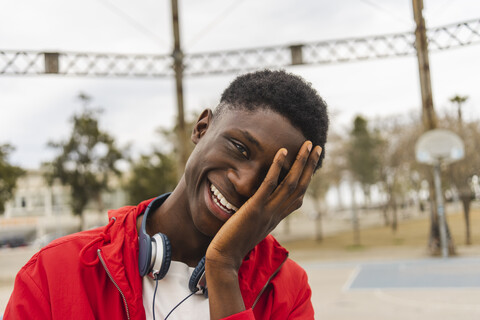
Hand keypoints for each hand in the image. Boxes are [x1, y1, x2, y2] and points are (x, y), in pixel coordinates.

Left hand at [205, 141, 321, 318]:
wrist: (225, 258)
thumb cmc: (233, 243)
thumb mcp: (252, 227)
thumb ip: (259, 215)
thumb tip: (257, 205)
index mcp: (277, 217)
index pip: (297, 197)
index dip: (306, 180)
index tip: (310, 165)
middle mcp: (277, 214)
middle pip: (300, 187)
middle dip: (309, 166)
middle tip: (317, 148)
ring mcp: (268, 211)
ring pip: (290, 184)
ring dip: (301, 162)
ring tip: (307, 145)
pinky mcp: (255, 209)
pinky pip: (269, 185)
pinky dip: (277, 168)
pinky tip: (283, 152)